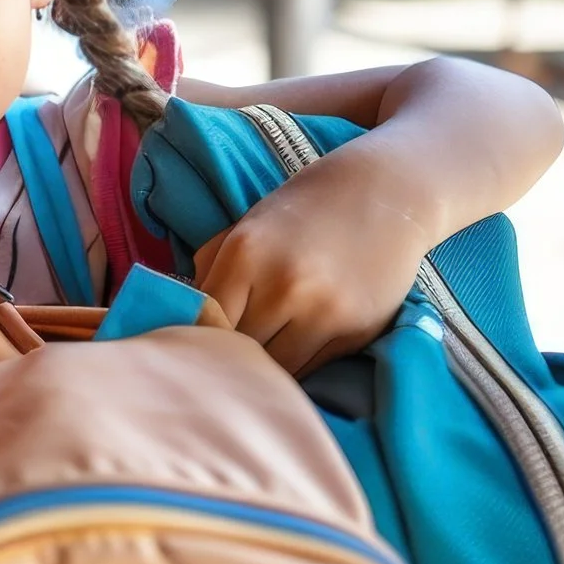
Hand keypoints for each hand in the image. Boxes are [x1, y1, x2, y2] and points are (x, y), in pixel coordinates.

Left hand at [194, 147, 437, 375]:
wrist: (382, 194)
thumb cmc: (300, 212)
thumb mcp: (243, 228)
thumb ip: (208, 272)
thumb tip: (181, 319)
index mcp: (245, 257)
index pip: (203, 323)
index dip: (195, 337)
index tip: (194, 342)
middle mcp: (284, 288)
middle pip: (237, 351)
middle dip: (228, 354)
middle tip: (225, 354)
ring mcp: (324, 314)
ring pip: (274, 369)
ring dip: (264, 366)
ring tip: (262, 349)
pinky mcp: (355, 333)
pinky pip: (309, 368)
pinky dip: (296, 363)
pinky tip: (294, 343)